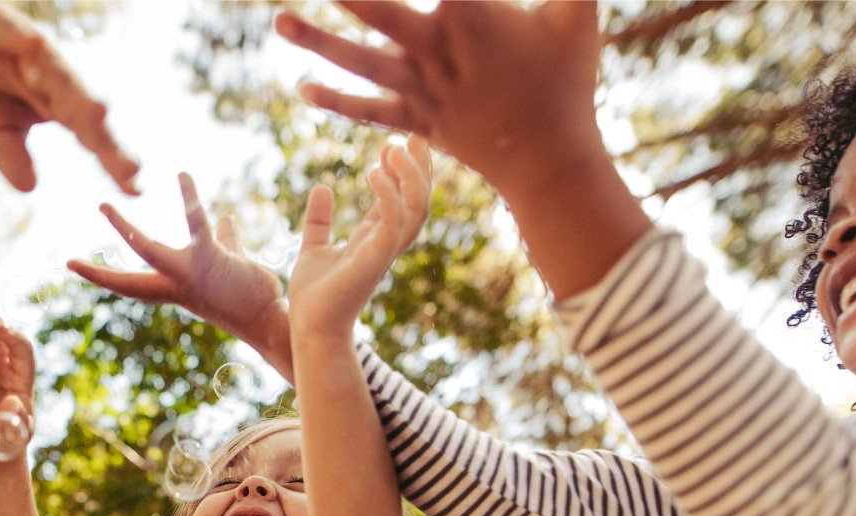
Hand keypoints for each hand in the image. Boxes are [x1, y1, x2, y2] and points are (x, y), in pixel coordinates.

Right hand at [0, 1, 139, 193]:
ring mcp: (30, 49)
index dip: (112, 160)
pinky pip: (16, 34)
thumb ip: (11, 155)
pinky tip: (37, 51)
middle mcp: (52, 78)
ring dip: (76, 91)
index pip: (90, 136)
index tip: (134, 189)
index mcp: (55, 106)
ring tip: (97, 113)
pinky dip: (27, 43)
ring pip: (58, 71)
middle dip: (106, 136)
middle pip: (83, 107)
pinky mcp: (2, 23)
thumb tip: (30, 188)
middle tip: (129, 166)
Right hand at [66, 174, 293, 379]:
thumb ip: (224, 241)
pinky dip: (188, 197)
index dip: (101, 275)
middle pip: (128, 278)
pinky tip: (182, 175)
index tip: (73, 265)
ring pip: (147, 250)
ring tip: (103, 207)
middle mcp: (175, 285)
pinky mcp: (210, 258)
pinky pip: (194, 222)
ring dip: (122, 230)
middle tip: (67, 260)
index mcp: (174, 287)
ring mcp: (188, 274)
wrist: (270, 317)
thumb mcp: (231, 263)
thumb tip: (224, 219)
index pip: (131, 283)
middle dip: (97, 271)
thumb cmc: (251, 294)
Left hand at [275, 2, 602, 199]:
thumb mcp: (578, 15)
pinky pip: (368, 111)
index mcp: (473, 18)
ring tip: (277, 21)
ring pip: (362, 63)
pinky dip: (336, 101)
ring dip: (317, 42)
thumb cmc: (567, 80)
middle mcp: (439, 52)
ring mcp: (423, 91)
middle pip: (380, 13)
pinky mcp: (416, 121)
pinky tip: (302, 87)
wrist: (550, 161)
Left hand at [287, 139, 429, 341]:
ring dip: (411, 176)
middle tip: (413, 134)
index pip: (402, 200)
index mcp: (375, 240)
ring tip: (394, 147)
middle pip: (420, 201)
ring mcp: (384, 253)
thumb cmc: (313, 296)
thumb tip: (321, 188)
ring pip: (416, 209)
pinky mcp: (373, 260)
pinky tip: (374, 171)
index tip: (399, 141)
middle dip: (421, 168)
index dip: (405, 171)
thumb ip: (319, 220)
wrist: (308, 328)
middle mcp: (386, 245)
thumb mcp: (313, 247)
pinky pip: (393, 223)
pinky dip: (390, 195)